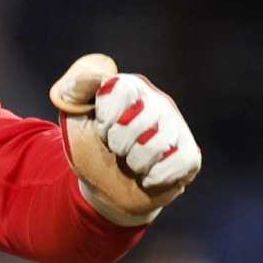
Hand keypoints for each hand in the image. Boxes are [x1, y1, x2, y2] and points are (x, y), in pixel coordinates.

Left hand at [50, 54, 201, 221]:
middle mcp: (158, 102)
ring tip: (130, 161)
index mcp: (130, 87)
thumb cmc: (89, 146)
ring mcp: (177, 128)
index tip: (100, 128)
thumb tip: (91, 76)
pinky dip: (155, 177)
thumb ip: (73, 90)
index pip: (124, 89)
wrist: (104, 186)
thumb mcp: (72, 117)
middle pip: (140, 120)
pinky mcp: (190, 155)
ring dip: (135, 162)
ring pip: (158, 144)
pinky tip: (147, 176)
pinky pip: (179, 163)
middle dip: (118, 142)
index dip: (106, 117)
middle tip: (115, 147)